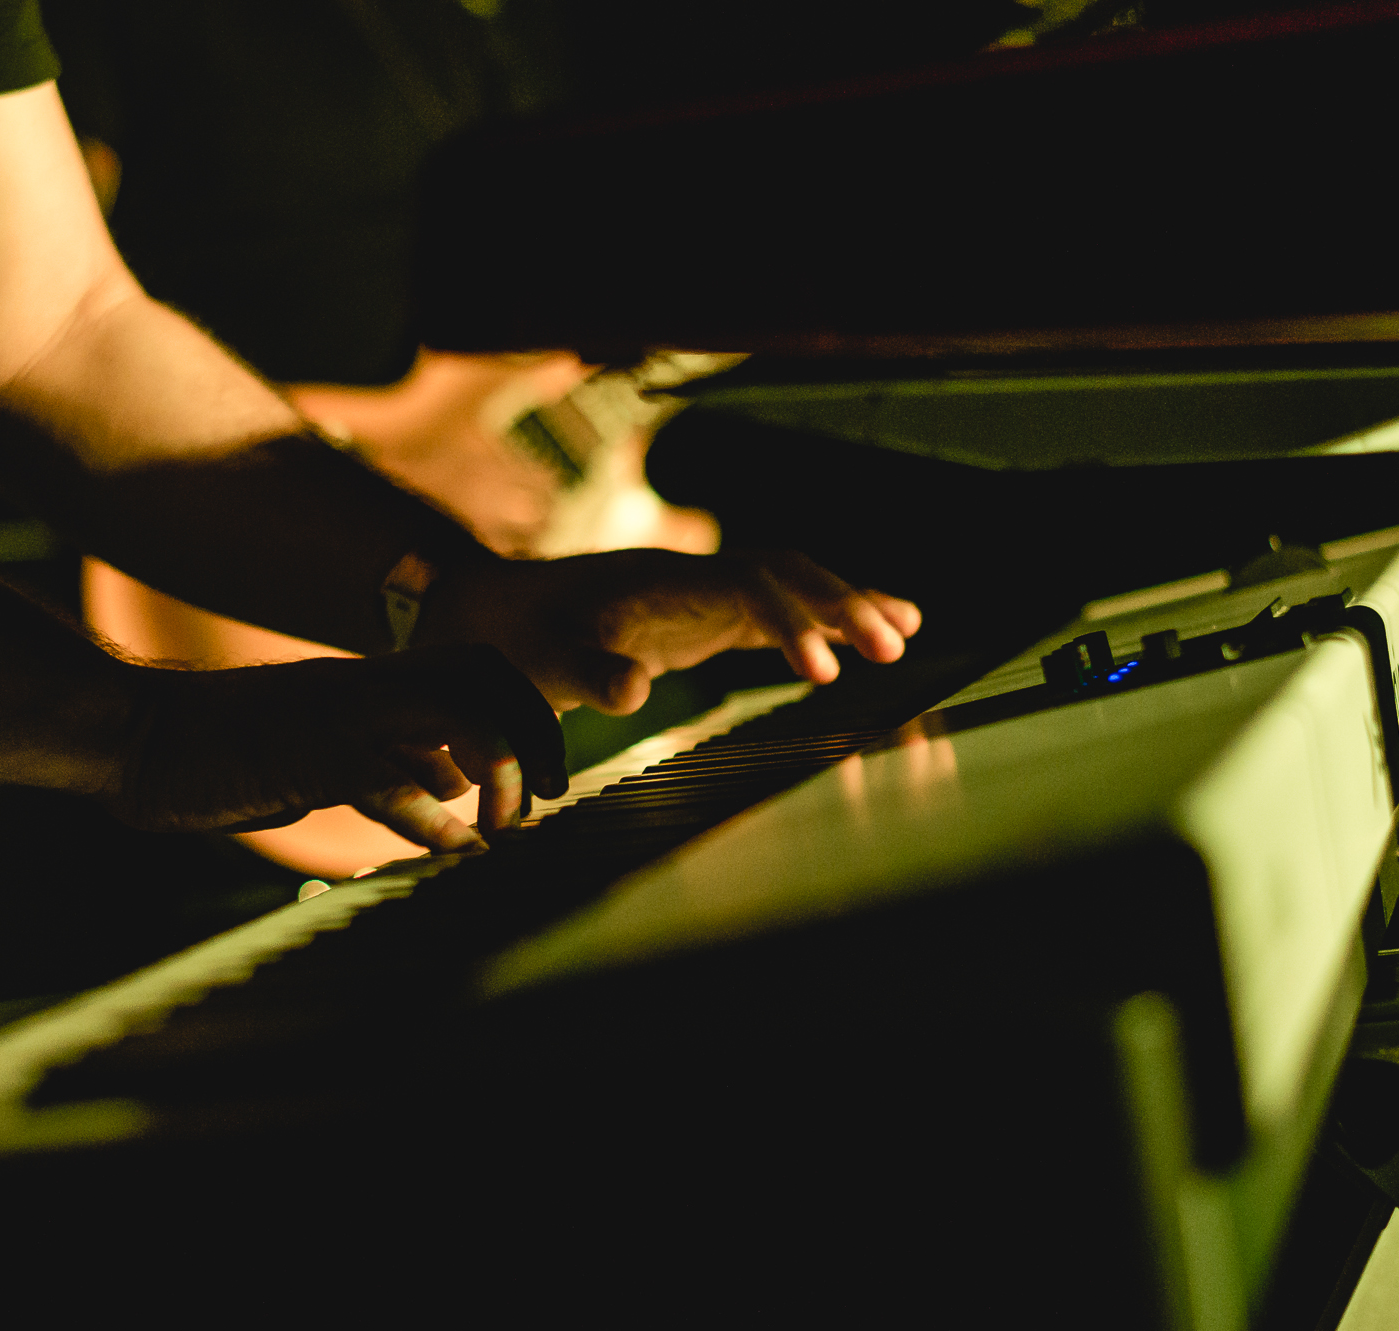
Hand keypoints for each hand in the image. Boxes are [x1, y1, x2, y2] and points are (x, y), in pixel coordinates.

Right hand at [110, 645, 566, 849]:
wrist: (133, 732)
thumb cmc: (222, 753)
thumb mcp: (325, 761)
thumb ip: (392, 775)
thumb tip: (450, 804)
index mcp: (371, 684)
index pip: (477, 669)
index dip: (525, 712)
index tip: (546, 773)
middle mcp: (366, 686)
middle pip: (485, 673)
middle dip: (533, 730)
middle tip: (551, 793)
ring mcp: (341, 714)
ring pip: (458, 710)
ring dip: (501, 767)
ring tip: (505, 826)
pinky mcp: (310, 754)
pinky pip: (395, 774)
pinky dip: (438, 815)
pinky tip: (458, 848)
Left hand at [421, 550, 921, 714]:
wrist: (492, 612)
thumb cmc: (516, 640)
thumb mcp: (541, 663)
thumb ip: (587, 674)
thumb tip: (633, 689)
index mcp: (662, 582)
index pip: (748, 589)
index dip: (791, 624)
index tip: (823, 672)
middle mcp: (692, 575)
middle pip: (785, 573)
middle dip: (840, 604)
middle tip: (893, 645)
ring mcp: (701, 592)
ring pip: (789, 583)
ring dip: (844, 602)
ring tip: (907, 631)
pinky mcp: (705, 615)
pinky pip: (776, 608)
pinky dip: (823, 620)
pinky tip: (869, 637)